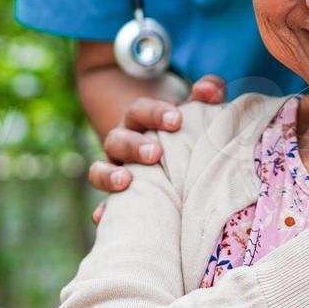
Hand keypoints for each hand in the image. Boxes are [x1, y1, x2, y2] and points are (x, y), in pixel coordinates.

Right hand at [89, 74, 225, 222]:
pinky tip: (104, 217)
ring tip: (126, 180)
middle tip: (156, 153)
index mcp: (139, 121)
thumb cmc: (181, 131)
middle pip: (117, 138)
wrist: (167, 155)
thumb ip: (205, 94)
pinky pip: (103, 204)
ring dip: (110, 174)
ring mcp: (115, 170)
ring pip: (99, 169)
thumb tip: (209, 90)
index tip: (177, 120)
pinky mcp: (116, 197)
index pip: (139, 111)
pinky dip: (103, 210)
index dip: (155, 113)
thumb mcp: (193, 111)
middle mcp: (123, 144)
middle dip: (134, 145)